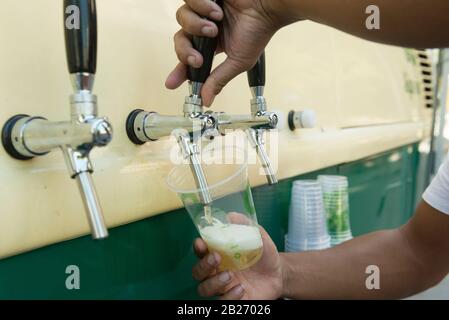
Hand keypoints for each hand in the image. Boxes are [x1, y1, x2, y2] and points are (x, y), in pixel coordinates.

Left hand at [166, 0, 288, 106]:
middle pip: (179, 39)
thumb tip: (206, 100)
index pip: (189, 59)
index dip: (179, 71)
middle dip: (185, 52)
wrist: (267, 7)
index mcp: (212, 46)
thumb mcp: (238, 62)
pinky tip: (217, 11)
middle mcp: (205, 28)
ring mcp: (203, 10)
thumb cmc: (258, 31)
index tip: (171, 84)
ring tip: (214, 28)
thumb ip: (219, 79)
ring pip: (182, 18)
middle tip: (197, 58)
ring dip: (196, 26)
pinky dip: (201, 7)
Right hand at [192, 225, 283, 299]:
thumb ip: (245, 225)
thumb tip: (231, 215)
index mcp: (219, 253)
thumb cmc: (263, 254)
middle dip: (203, 265)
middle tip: (217, 258)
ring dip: (214, 282)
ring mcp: (223, 286)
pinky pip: (221, 302)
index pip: (201, 251)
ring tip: (230, 275)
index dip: (198, 247)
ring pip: (204, 289)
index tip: (201, 243)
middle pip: (197, 272)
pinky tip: (241, 289)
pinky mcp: (232, 299)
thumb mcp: (258, 236)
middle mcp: (216, 270)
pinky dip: (229, 296)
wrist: (279, 273)